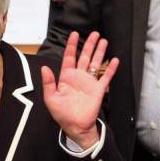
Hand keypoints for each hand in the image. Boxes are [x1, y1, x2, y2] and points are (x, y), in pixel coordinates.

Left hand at [41, 30, 117, 148]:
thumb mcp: (50, 98)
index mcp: (66, 77)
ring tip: (104, 41)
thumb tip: (45, 68)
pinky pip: (106, 77)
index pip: (69, 57)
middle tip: (94, 33)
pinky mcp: (98, 89)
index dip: (71, 46)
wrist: (75, 126)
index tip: (74, 34)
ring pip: (95, 63)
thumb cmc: (61, 114)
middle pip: (84, 57)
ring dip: (99, 52)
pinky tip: (114, 59)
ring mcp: (89, 82)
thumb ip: (48, 83)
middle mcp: (79, 77)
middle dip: (89, 44)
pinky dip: (110, 68)